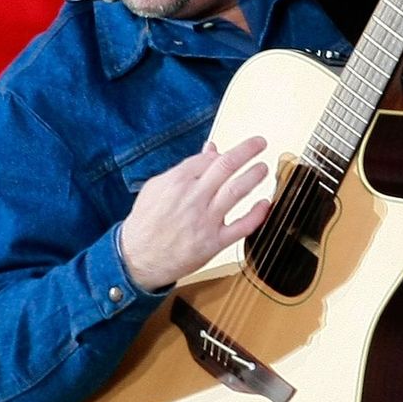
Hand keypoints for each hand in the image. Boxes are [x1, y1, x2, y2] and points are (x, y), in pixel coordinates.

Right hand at [119, 134, 271, 289]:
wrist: (137, 258)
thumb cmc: (146, 223)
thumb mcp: (157, 188)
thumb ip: (185, 168)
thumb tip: (210, 150)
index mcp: (177, 181)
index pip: (209, 159)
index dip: (224, 154)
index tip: (232, 154)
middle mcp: (193, 198)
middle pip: (225, 166)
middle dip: (247, 151)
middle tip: (260, 143)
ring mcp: (205, 220)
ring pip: (236, 192)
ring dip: (254, 176)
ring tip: (263, 168)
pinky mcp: (214, 242)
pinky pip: (241, 226)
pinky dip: (257, 215)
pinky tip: (265, 204)